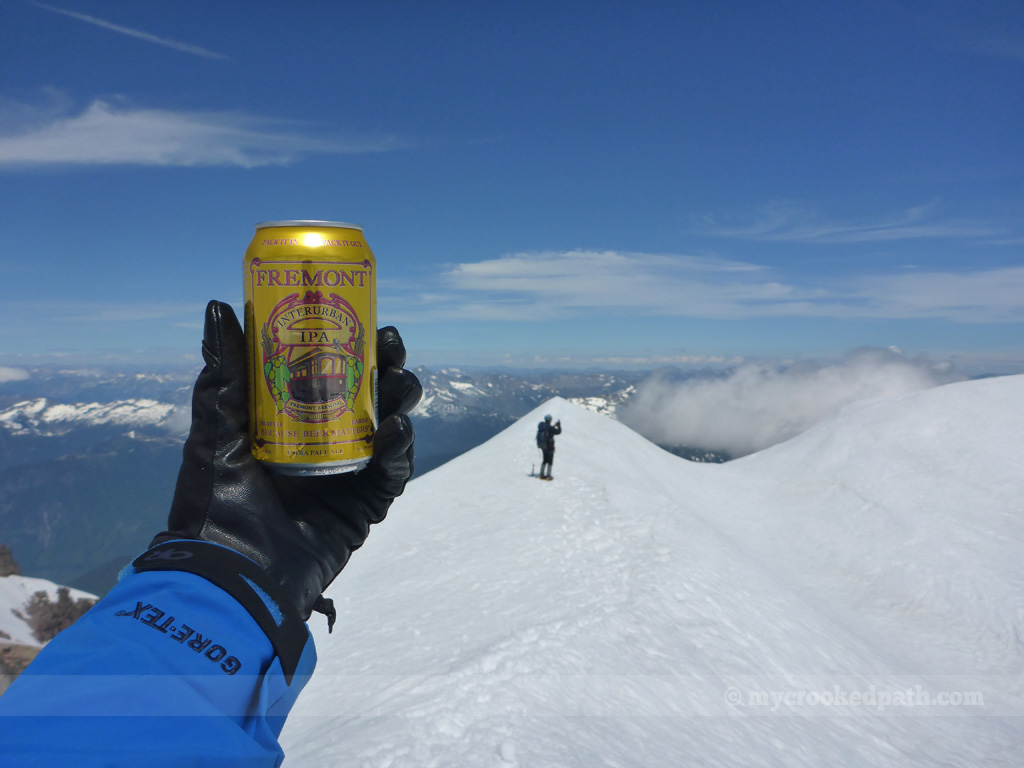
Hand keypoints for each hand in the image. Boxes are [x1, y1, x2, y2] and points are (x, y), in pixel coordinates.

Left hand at [147, 301, 421, 633]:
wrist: (231, 573)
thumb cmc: (215, 502)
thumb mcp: (217, 429)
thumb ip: (225, 372)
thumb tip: (219, 305)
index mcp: (294, 423)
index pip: (335, 373)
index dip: (357, 345)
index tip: (367, 317)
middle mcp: (328, 445)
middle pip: (372, 396)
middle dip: (388, 367)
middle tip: (390, 344)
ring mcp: (350, 476)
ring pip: (392, 428)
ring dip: (401, 401)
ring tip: (398, 385)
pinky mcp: (366, 506)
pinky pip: (394, 472)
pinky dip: (400, 449)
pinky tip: (396, 429)